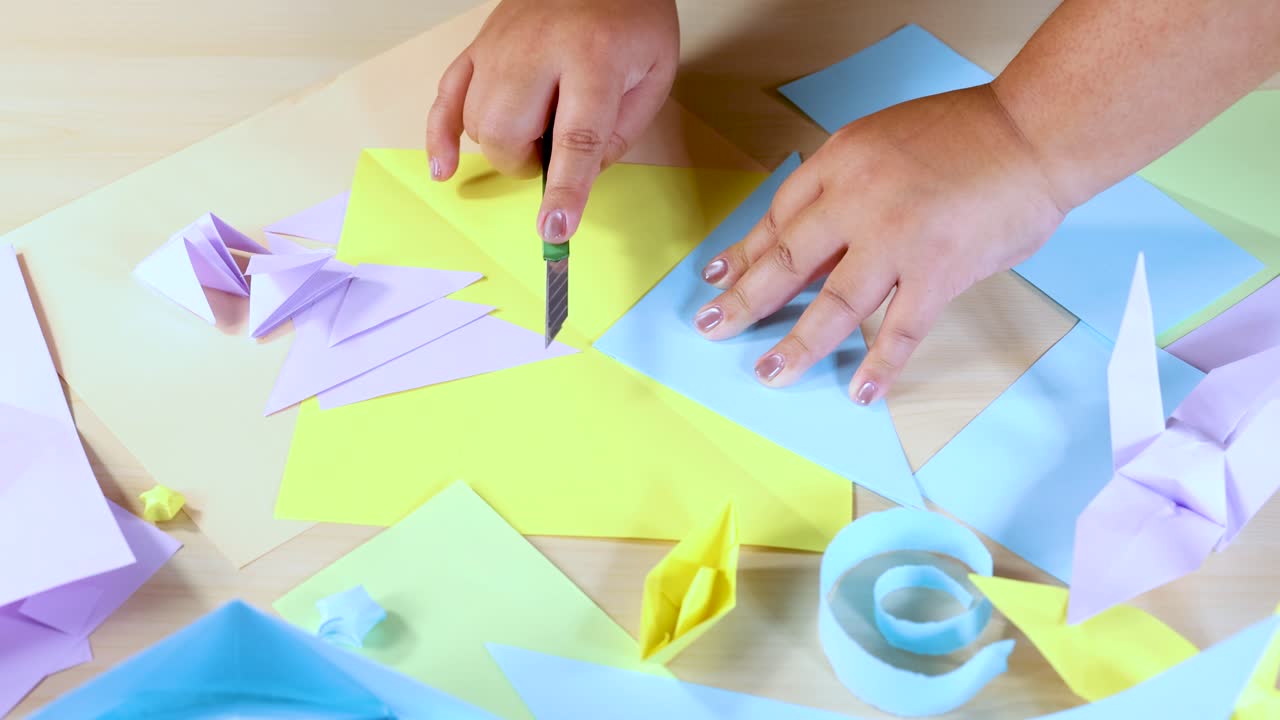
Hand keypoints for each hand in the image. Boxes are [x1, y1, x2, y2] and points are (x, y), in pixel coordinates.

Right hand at [427, 0, 678, 244]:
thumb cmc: (632, 17)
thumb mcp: (654, 75)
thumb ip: (619, 133)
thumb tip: (576, 181)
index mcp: (594, 56)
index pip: (576, 137)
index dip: (566, 189)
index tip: (556, 229)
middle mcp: (538, 49)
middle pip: (508, 132)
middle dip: (528, 165)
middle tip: (553, 155)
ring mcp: (499, 45)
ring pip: (478, 122)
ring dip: (504, 147)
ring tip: (533, 129)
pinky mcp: (479, 44)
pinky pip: (446, 96)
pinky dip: (440, 136)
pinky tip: (442, 168)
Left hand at [693, 85, 1068, 404]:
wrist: (1034, 132)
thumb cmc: (967, 133)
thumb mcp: (883, 140)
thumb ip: (847, 185)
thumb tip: (816, 235)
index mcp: (840, 161)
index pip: (778, 217)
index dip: (744, 253)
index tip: (718, 279)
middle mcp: (857, 201)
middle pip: (787, 260)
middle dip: (746, 300)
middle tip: (715, 327)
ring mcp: (897, 240)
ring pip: (832, 304)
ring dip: (797, 345)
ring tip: (770, 374)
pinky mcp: (938, 271)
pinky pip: (901, 330)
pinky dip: (880, 365)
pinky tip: (860, 391)